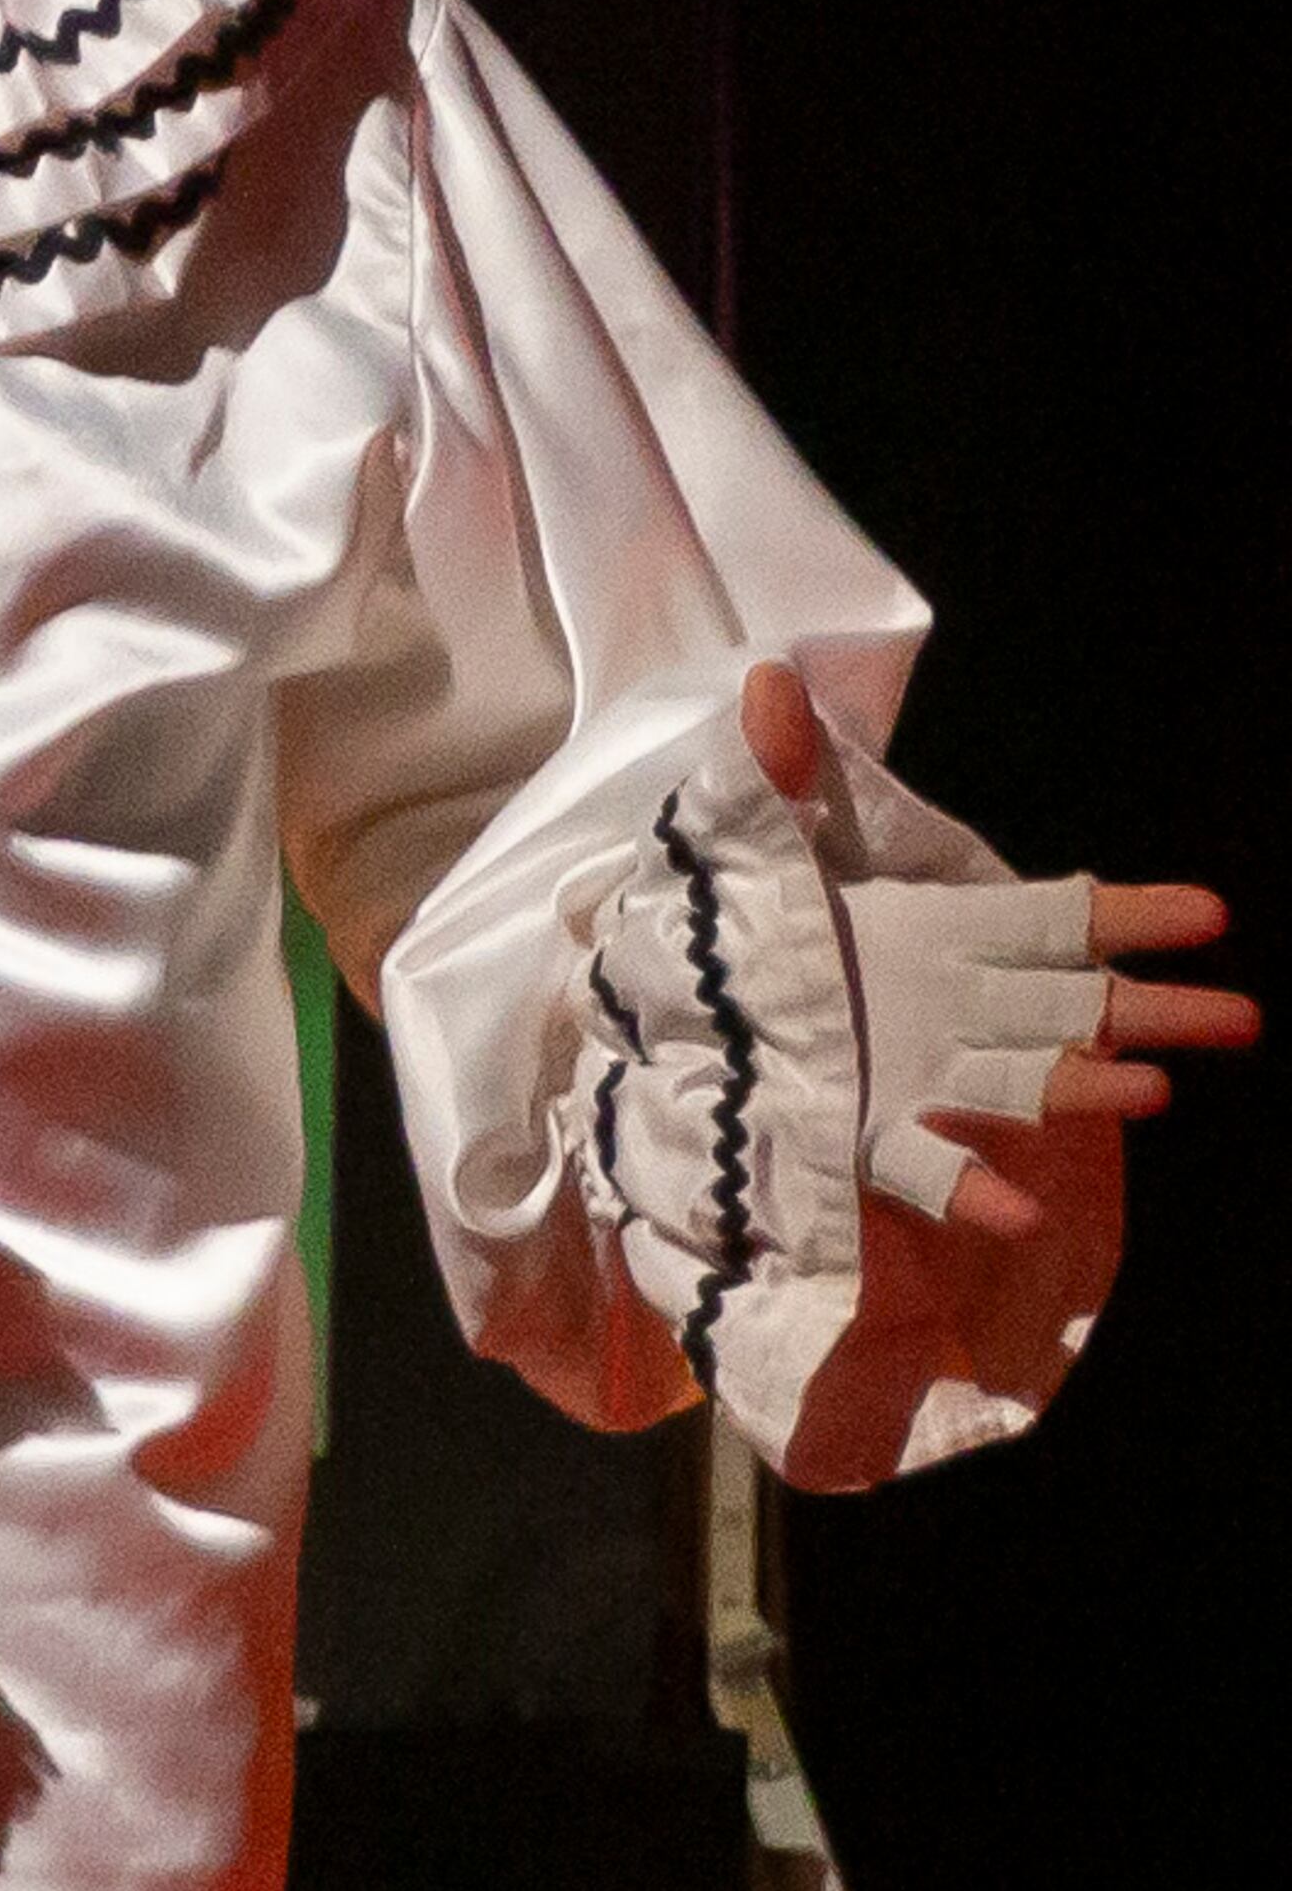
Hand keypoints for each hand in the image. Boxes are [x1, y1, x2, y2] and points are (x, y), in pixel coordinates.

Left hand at [740, 654, 1254, 1242]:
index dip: (1132, 915)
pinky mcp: (862, 1140)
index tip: (1212, 915)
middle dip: (1156, 1010)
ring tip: (1150, 1094)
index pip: (1056, 919)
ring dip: (1086, 1088)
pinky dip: (973, 1189)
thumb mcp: (742, 840)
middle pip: (1074, 1006)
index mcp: (938, 929)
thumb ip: (772, 774)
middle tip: (1242, 1019)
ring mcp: (915, 1077)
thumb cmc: (724, 924)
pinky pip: (927, 1169)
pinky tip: (1017, 1210)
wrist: (657, 1012)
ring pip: (1024, 1084)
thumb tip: (769, 680)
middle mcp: (949, 1005)